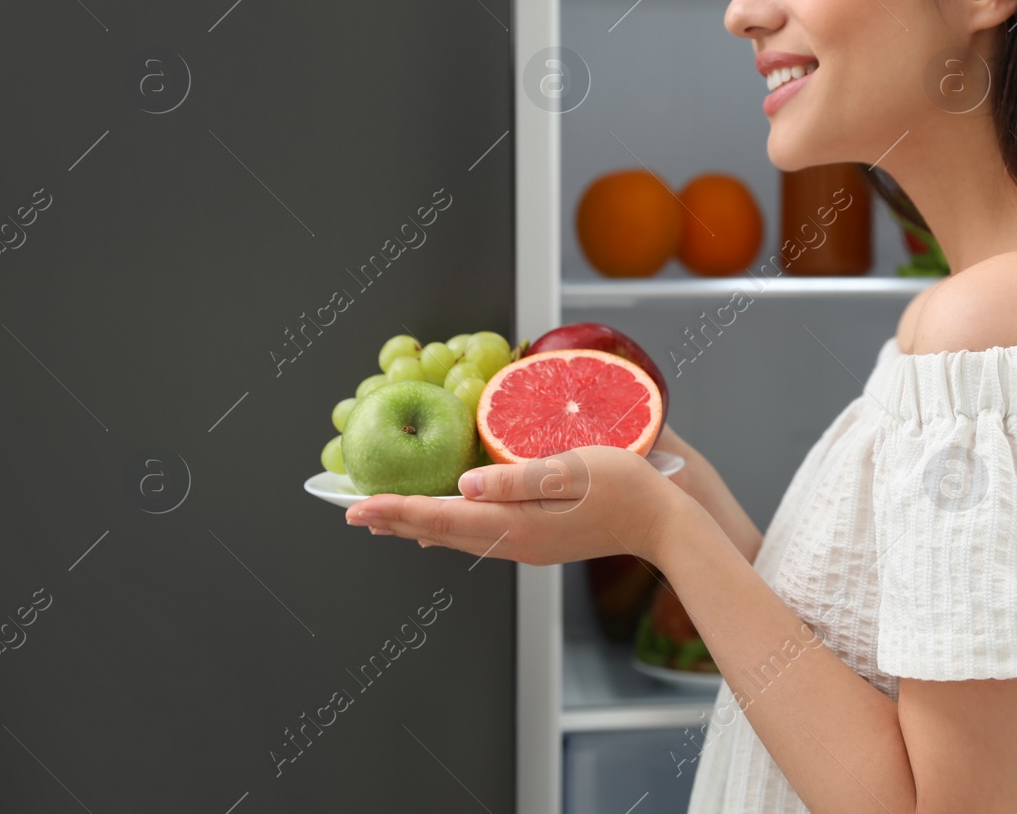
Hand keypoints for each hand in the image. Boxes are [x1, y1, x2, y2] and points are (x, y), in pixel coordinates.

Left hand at [345, 445, 685, 567]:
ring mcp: (528, 546)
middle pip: (442, 532)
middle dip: (397, 520)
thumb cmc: (626, 486)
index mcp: (516, 524)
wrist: (664, 523)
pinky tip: (444, 525)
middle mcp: (515, 542)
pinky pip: (480, 537)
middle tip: (352, 512)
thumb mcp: (572, 470)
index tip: (356, 506)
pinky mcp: (540, 541)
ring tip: (386, 518)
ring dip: (419, 525)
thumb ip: (516, 479)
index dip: (397, 509)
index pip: (442, 518)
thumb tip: (464, 485)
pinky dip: (450, 528)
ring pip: (459, 537)